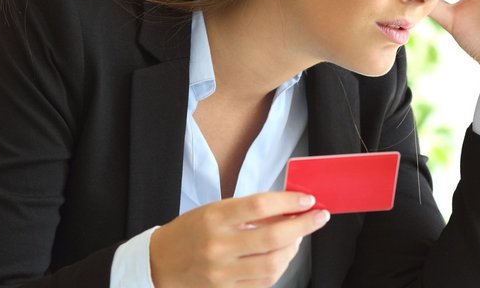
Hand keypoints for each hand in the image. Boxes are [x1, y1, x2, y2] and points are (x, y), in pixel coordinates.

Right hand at [149, 192, 329, 287]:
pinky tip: (282, 255)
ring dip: (294, 249)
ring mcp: (222, 273)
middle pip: (273, 237)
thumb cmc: (191, 232)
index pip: (260, 206)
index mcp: (214, 218)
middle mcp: (218, 246)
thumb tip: (289, 209)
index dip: (289, 202)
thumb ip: (249, 211)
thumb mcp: (215, 211)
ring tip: (297, 238)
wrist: (160, 263)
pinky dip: (279, 267)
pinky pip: (264, 282)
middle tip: (319, 217)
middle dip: (303, 226)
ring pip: (273, 264)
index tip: (307, 200)